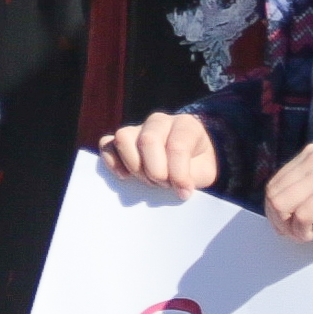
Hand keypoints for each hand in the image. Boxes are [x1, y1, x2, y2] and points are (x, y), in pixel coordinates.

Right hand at [96, 111, 220, 193]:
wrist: (188, 158)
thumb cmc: (196, 164)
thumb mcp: (205, 171)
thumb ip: (193, 177)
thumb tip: (178, 189)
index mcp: (185, 125)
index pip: (177, 146)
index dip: (178, 174)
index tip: (183, 192)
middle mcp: (159, 121)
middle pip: (148, 141)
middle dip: (155, 171)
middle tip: (164, 185)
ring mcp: (137, 128)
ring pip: (124, 138)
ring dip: (135, 167)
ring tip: (148, 181)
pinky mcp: (122, 140)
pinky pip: (107, 144)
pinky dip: (111, 161)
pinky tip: (124, 176)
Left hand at [257, 141, 312, 242]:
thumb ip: (308, 188)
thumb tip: (283, 213)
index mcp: (312, 153)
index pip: (276, 182)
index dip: (273, 208)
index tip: (284, 225)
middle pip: (275, 193)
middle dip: (277, 219)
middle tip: (291, 234)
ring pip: (283, 204)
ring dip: (288, 226)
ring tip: (303, 235)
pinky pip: (302, 215)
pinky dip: (301, 230)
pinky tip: (311, 235)